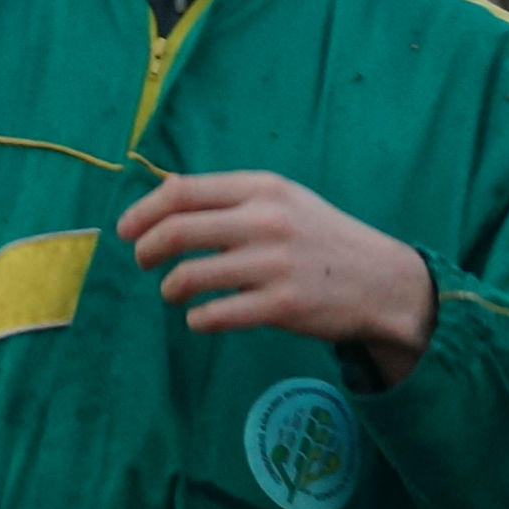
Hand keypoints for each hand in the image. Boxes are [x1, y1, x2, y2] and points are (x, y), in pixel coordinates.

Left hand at [115, 171, 435, 383]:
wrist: (384, 282)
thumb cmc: (322, 240)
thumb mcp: (284, 201)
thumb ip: (228, 197)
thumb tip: (164, 189)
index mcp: (262, 188)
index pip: (182, 191)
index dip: (142, 211)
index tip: (125, 231)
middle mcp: (266, 220)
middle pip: (176, 231)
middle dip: (146, 250)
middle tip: (144, 263)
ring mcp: (274, 264)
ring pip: (189, 276)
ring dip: (170, 288)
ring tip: (175, 293)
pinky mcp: (282, 305)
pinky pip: (215, 315)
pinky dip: (197, 319)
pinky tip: (201, 317)